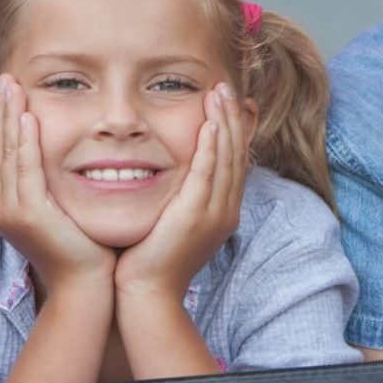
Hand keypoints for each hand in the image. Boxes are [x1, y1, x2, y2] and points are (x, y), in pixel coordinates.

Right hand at [0, 75, 114, 292]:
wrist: (86, 284)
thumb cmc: (82, 246)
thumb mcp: (60, 207)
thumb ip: (51, 182)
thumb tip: (58, 155)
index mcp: (4, 203)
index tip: (7, 90)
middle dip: (0, 110)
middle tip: (6, 78)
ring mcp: (9, 211)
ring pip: (5, 153)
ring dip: (9, 117)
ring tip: (13, 87)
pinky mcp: (27, 215)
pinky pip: (24, 169)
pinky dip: (25, 141)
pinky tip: (28, 118)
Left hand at [114, 83, 246, 298]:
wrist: (146, 294)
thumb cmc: (149, 260)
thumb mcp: (171, 223)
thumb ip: (177, 197)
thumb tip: (171, 176)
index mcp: (223, 211)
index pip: (235, 161)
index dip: (234, 130)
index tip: (229, 103)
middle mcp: (226, 209)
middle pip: (236, 154)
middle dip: (233, 118)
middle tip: (226, 88)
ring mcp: (215, 212)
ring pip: (227, 158)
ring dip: (225, 122)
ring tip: (219, 93)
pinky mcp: (197, 214)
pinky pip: (209, 172)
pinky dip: (212, 146)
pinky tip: (210, 124)